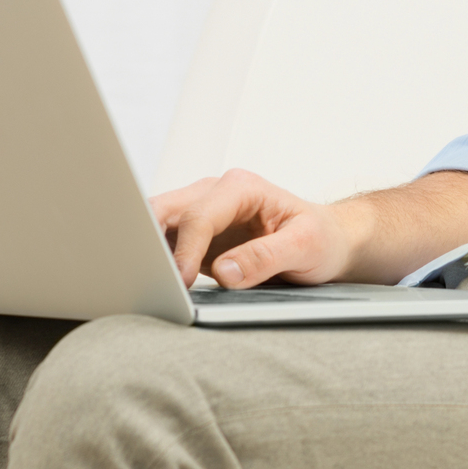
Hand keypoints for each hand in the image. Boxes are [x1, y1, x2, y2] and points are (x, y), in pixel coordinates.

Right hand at [151, 169, 362, 288]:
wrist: (326, 240)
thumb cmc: (320, 238)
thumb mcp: (305, 247)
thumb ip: (265, 257)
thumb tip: (224, 273)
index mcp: (241, 188)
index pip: (199, 216)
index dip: (186, 250)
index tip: (182, 281)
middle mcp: (216, 194)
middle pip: (164, 211)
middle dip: (147, 239)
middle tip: (143, 276)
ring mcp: (203, 213)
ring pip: (157, 224)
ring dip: (147, 249)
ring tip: (140, 279)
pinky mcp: (198, 236)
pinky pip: (165, 243)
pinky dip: (155, 259)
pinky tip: (152, 280)